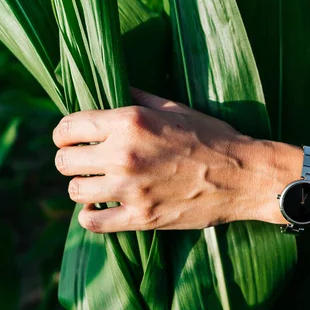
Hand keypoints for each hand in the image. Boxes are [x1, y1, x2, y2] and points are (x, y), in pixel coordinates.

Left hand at [52, 89, 282, 232]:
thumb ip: (137, 97)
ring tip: (97, 184)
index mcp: (130, 122)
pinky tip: (100, 207)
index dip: (64, 134)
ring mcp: (131, 190)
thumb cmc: (212, 138)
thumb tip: (111, 86)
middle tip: (84, 162)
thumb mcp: (175, 107)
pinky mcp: (141, 218)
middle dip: (70, 160)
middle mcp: (124, 155)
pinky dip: (90, 216)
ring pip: (75, 191)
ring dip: (82, 186)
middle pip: (64, 161)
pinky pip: (92, 222)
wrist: (244, 176)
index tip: (72, 139)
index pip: (68, 128)